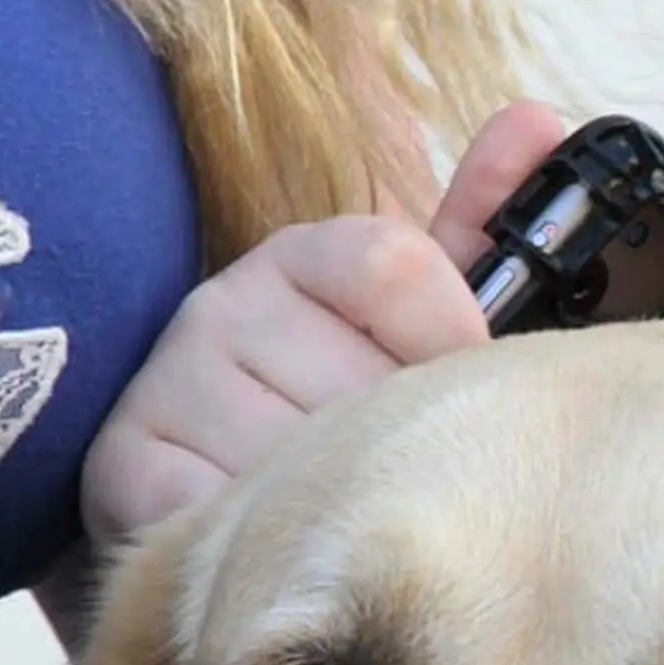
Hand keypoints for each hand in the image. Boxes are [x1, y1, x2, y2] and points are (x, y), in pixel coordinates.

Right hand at [77, 99, 570, 550]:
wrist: (213, 511)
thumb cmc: (337, 420)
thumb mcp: (417, 327)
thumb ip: (482, 234)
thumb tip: (537, 122)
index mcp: (299, 257)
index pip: (391, 262)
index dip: (448, 337)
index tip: (456, 379)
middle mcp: (220, 305)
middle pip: (365, 377)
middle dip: (404, 439)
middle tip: (398, 467)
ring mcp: (167, 382)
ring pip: (309, 452)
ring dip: (346, 497)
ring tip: (343, 510)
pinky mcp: (126, 467)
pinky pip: (239, 508)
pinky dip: (279, 538)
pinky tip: (288, 542)